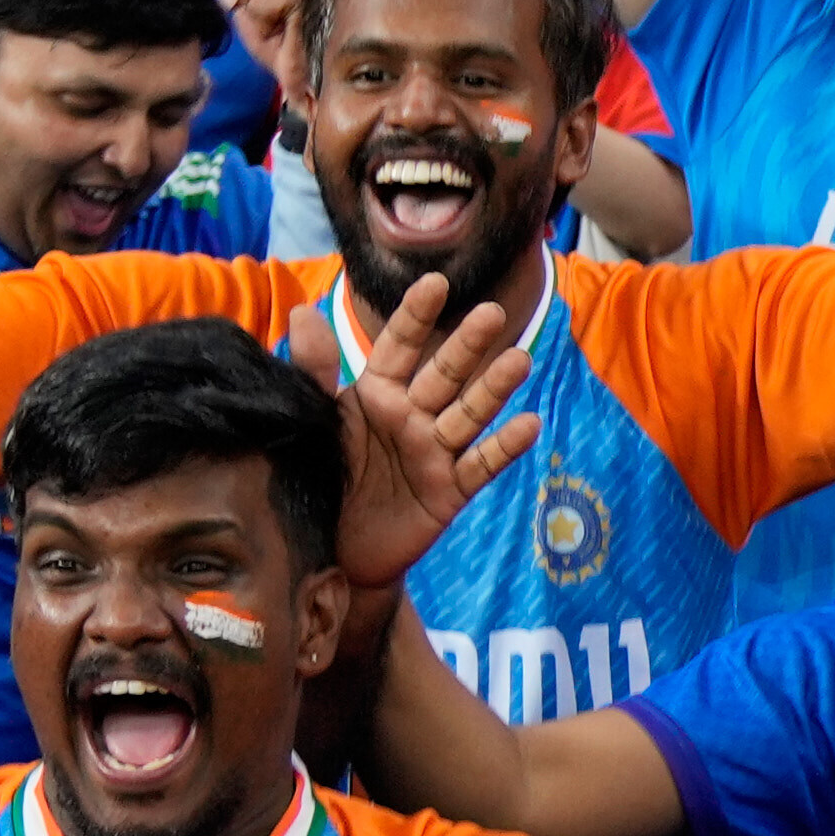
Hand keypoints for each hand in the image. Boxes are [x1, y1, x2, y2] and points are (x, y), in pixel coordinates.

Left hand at [326, 265, 544, 590]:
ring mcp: (434, 451)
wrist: (333, 552)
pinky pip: (480, 465)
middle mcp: (411, 415)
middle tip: (492, 312)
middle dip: (467, 343)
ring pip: (470, 413)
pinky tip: (529, 424)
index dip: (416, 316)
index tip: (436, 283)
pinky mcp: (449, 490)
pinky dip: (505, 447)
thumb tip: (305, 311)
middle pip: (445, 373)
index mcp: (377, 393)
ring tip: (521, 360)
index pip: (400, 346)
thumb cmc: (324, 479)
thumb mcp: (316, 423)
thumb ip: (315, 372)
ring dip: (496, 387)